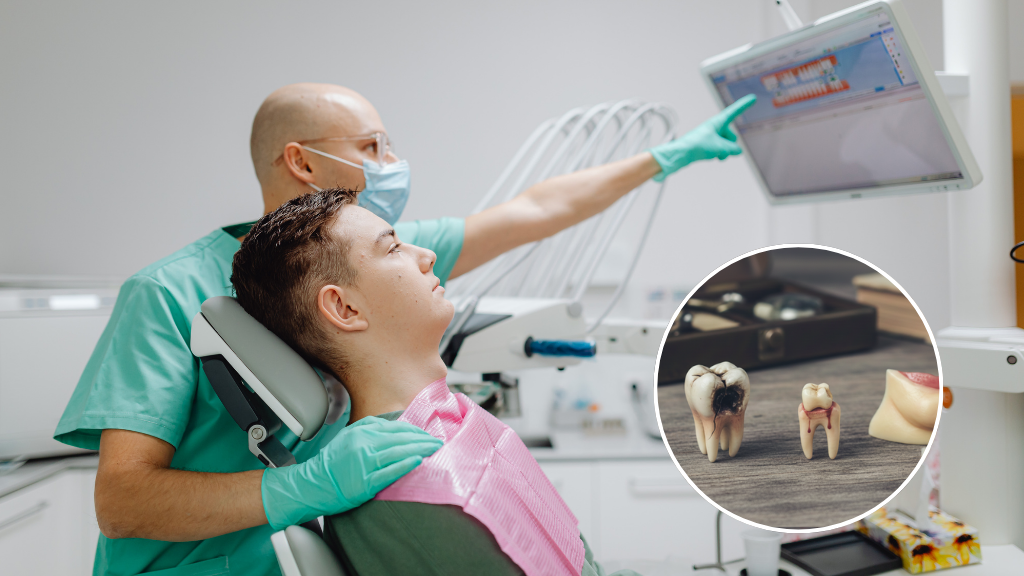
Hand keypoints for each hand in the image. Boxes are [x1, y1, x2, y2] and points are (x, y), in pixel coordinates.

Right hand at [261, 416, 442, 528]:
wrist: (312, 484)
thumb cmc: (333, 463)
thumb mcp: (350, 437)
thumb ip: (371, 429)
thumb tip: (397, 426)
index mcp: (361, 432)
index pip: (396, 428)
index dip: (416, 431)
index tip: (428, 434)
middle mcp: (363, 445)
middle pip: (401, 439)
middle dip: (422, 439)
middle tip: (438, 442)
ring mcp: (364, 463)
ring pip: (398, 452)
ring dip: (420, 450)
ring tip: (434, 450)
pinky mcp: (364, 482)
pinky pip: (389, 472)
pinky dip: (405, 465)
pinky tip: (418, 461)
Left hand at [648, 94, 756, 180]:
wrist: (681, 154)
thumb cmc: (697, 146)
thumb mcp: (720, 147)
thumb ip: (733, 149)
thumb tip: (737, 151)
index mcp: (717, 122)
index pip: (734, 112)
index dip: (744, 105)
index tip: (752, 98)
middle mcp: (715, 127)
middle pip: (732, 136)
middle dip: (729, 145)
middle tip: (720, 149)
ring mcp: (711, 136)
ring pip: (726, 145)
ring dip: (724, 152)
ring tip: (714, 154)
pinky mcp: (708, 145)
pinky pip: (720, 150)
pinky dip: (719, 154)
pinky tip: (712, 157)